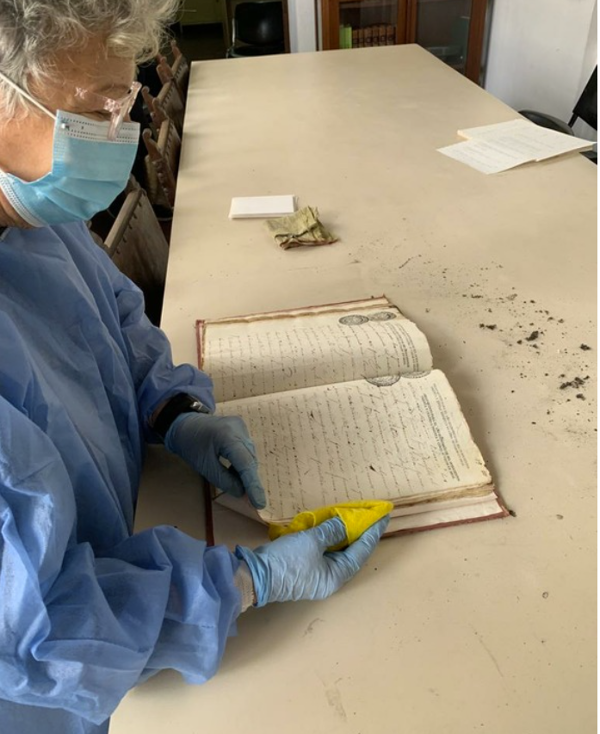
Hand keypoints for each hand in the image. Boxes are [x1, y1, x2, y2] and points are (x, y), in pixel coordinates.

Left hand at [164, 413, 265, 508]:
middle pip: (250, 459)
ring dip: (246, 472)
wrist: (185, 423)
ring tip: (239, 485)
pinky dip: (243, 462)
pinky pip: (246, 449)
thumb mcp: (205, 467)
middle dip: (251, 480)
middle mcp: (238, 428)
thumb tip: (242, 492)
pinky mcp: (241, 428)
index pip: (245, 463)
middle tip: (253, 501)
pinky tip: (235, 472)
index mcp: (226, 436)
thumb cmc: (191, 445)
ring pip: (250, 455)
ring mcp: (241, 426)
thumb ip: (225, 480)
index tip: (259, 503)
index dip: (253, 485)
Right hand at [235, 515, 388, 605]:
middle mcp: (330, 578)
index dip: (372, 533)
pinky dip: (330, 538)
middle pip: (351, 554)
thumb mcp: (311, 541)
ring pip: (338, 552)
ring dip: (345, 535)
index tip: (382, 518)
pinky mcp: (304, 569)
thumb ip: (331, 530)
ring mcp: (316, 575)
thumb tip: (345, 523)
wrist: (255, 576)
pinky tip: (331, 526)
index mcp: (336, 576)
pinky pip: (324, 552)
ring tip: (355, 519)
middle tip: (371, 517)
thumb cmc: (287, 561)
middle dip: (361, 534)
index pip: (361, 552)